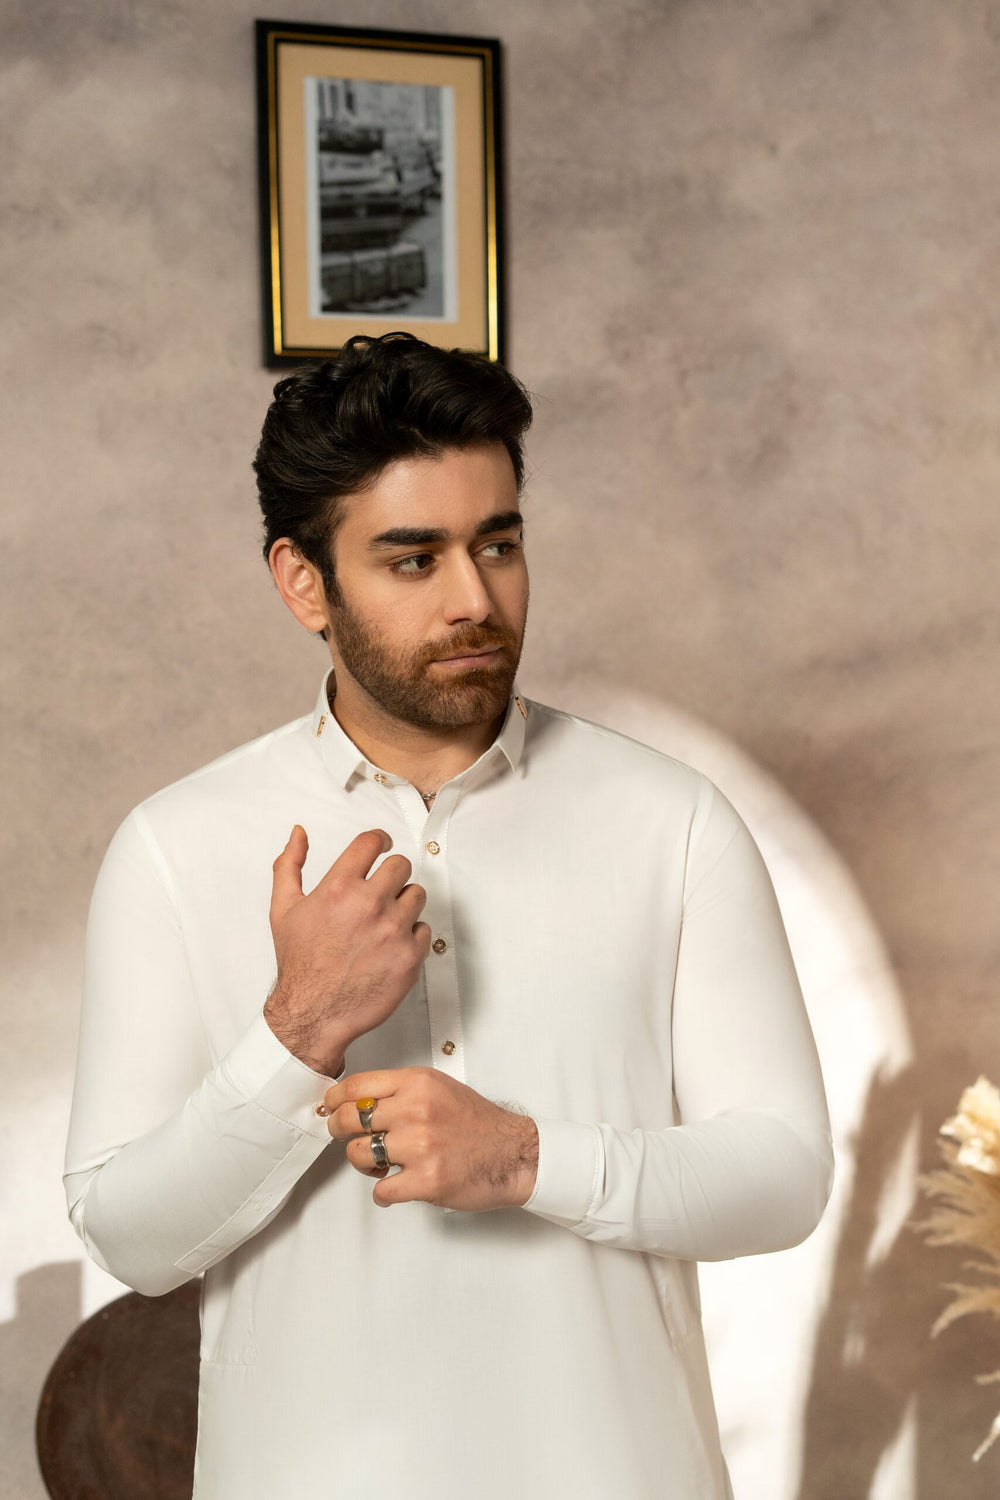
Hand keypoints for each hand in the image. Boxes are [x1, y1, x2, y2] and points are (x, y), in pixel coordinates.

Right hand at [264, 827, 430, 1074]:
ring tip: (384, 922)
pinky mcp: (410, 956)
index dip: (379, 839)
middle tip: (380, 892)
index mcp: (338, 888)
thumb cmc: (299, 963)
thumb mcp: (283, 909)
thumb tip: (298, 833)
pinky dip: (411, 936)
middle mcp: (368, 905)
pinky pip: (424, 930)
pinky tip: (389, 946)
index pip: (371, 842)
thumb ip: (289, 865)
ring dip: (403, 904)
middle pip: (400, 865)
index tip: (381, 845)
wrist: (312, 1013)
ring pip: (417, 894)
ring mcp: (393, 931)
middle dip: (391, 875)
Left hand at [324, 1068, 538, 1211]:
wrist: (514, 1153)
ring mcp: (420, 1147)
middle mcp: (415, 1111)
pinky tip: (397, 1185)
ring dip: (365, 1164)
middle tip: (350, 1138)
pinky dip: (384, 1192)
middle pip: (349, 1120)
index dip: (335, 1100)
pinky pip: (381, 1190)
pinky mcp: (426, 1181)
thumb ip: (401, 1091)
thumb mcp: (439, 1088)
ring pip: (359, 1155)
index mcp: (417, 1084)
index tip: (330, 1108)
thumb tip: (358, 1100)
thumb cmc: (478, 1123)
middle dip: (340, 1132)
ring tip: (382, 1164)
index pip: (357, 1086)